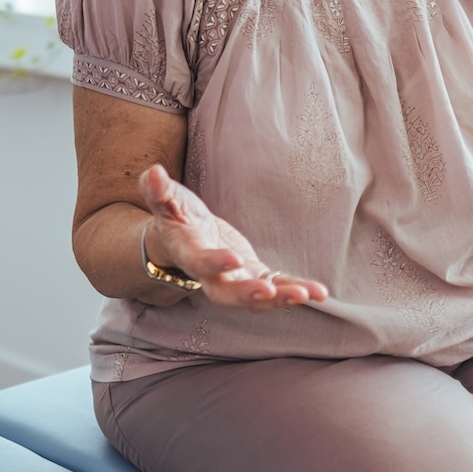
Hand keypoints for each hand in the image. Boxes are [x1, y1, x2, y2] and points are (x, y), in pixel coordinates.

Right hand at [140, 164, 325, 309]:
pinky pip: (276, 289)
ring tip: (308, 295)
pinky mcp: (254, 278)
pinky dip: (296, 291)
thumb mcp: (167, 202)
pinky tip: (319, 293)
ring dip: (281, 299)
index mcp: (190, 254)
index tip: (233, 259)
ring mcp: (235, 281)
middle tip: (269, 292)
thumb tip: (153, 172)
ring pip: (256, 298)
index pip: (200, 263)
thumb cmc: (177, 217)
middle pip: (227, 294)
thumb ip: (158, 191)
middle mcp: (211, 276)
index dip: (215, 263)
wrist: (186, 238)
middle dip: (248, 295)